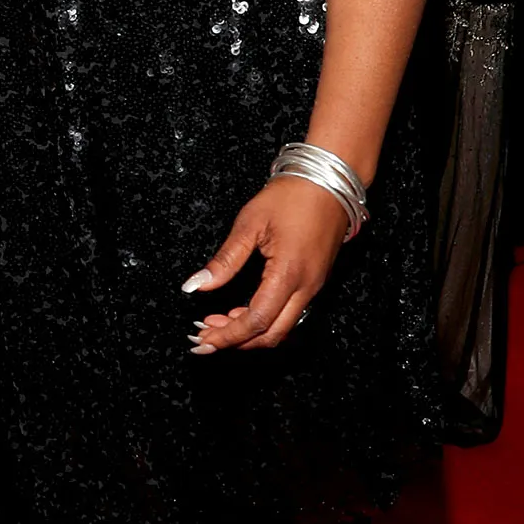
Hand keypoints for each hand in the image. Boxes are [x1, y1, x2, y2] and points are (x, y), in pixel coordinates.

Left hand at [182, 177, 349, 354]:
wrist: (329, 181)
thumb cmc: (292, 196)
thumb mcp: (249, 224)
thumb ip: (223, 260)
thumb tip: (195, 285)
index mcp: (288, 274)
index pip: (255, 321)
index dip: (227, 336)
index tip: (202, 341)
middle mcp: (306, 287)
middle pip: (271, 335)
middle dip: (236, 342)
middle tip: (205, 337)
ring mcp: (314, 286)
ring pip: (282, 327)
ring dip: (249, 333)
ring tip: (217, 323)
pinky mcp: (315, 281)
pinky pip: (290, 313)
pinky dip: (264, 320)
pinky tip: (241, 312)